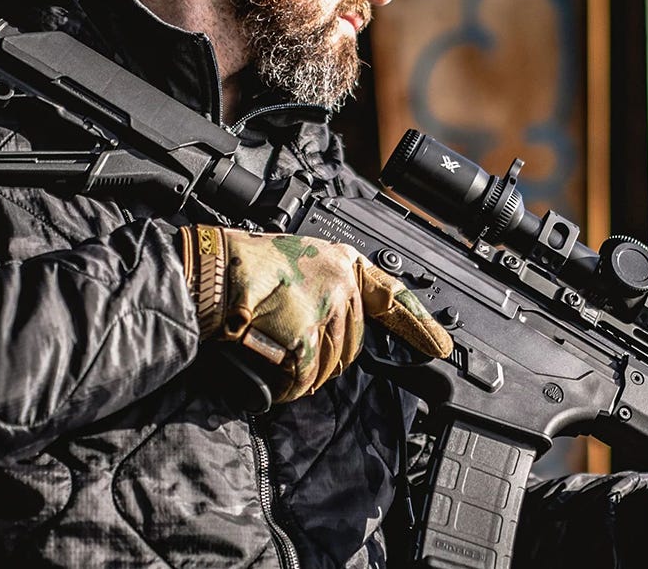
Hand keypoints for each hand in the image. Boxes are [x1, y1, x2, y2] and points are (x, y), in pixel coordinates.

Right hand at [180, 225, 452, 401]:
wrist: (208, 273)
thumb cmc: (242, 271)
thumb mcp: (299, 267)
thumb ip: (328, 292)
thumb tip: (341, 332)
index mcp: (343, 263)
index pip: (393, 296)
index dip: (418, 325)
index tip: (439, 346)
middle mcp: (342, 283)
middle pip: (351, 346)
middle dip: (322, 356)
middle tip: (285, 341)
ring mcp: (326, 309)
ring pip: (328, 367)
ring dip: (300, 371)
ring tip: (269, 346)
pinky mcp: (305, 336)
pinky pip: (304, 378)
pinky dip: (284, 383)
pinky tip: (266, 364)